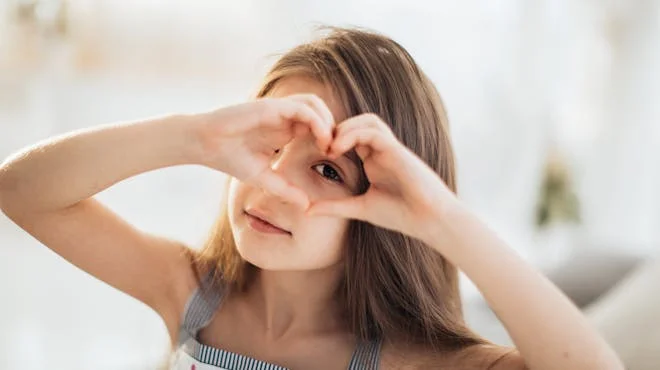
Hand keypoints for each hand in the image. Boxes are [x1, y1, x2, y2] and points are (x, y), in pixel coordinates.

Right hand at [195, 94, 334, 207]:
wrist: (204, 144)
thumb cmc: (229, 158)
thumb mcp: (264, 178)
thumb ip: (285, 190)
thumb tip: (307, 207)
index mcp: (284, 130)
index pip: (316, 126)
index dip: (329, 140)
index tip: (333, 159)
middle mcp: (284, 117)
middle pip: (321, 111)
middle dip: (333, 129)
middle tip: (336, 151)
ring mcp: (278, 110)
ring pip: (315, 104)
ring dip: (328, 121)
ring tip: (329, 144)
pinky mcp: (271, 107)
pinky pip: (303, 108)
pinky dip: (317, 121)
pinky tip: (320, 139)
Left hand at [305, 113, 457, 243]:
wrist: (430, 220)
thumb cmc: (400, 215)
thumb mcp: (359, 209)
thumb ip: (334, 206)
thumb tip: (307, 210)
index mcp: (373, 160)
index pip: (350, 137)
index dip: (330, 140)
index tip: (314, 153)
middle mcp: (381, 150)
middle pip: (357, 123)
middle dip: (335, 129)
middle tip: (318, 145)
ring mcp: (390, 149)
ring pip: (367, 121)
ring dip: (345, 128)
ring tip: (328, 146)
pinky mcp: (398, 151)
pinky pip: (374, 132)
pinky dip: (354, 135)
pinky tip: (338, 148)